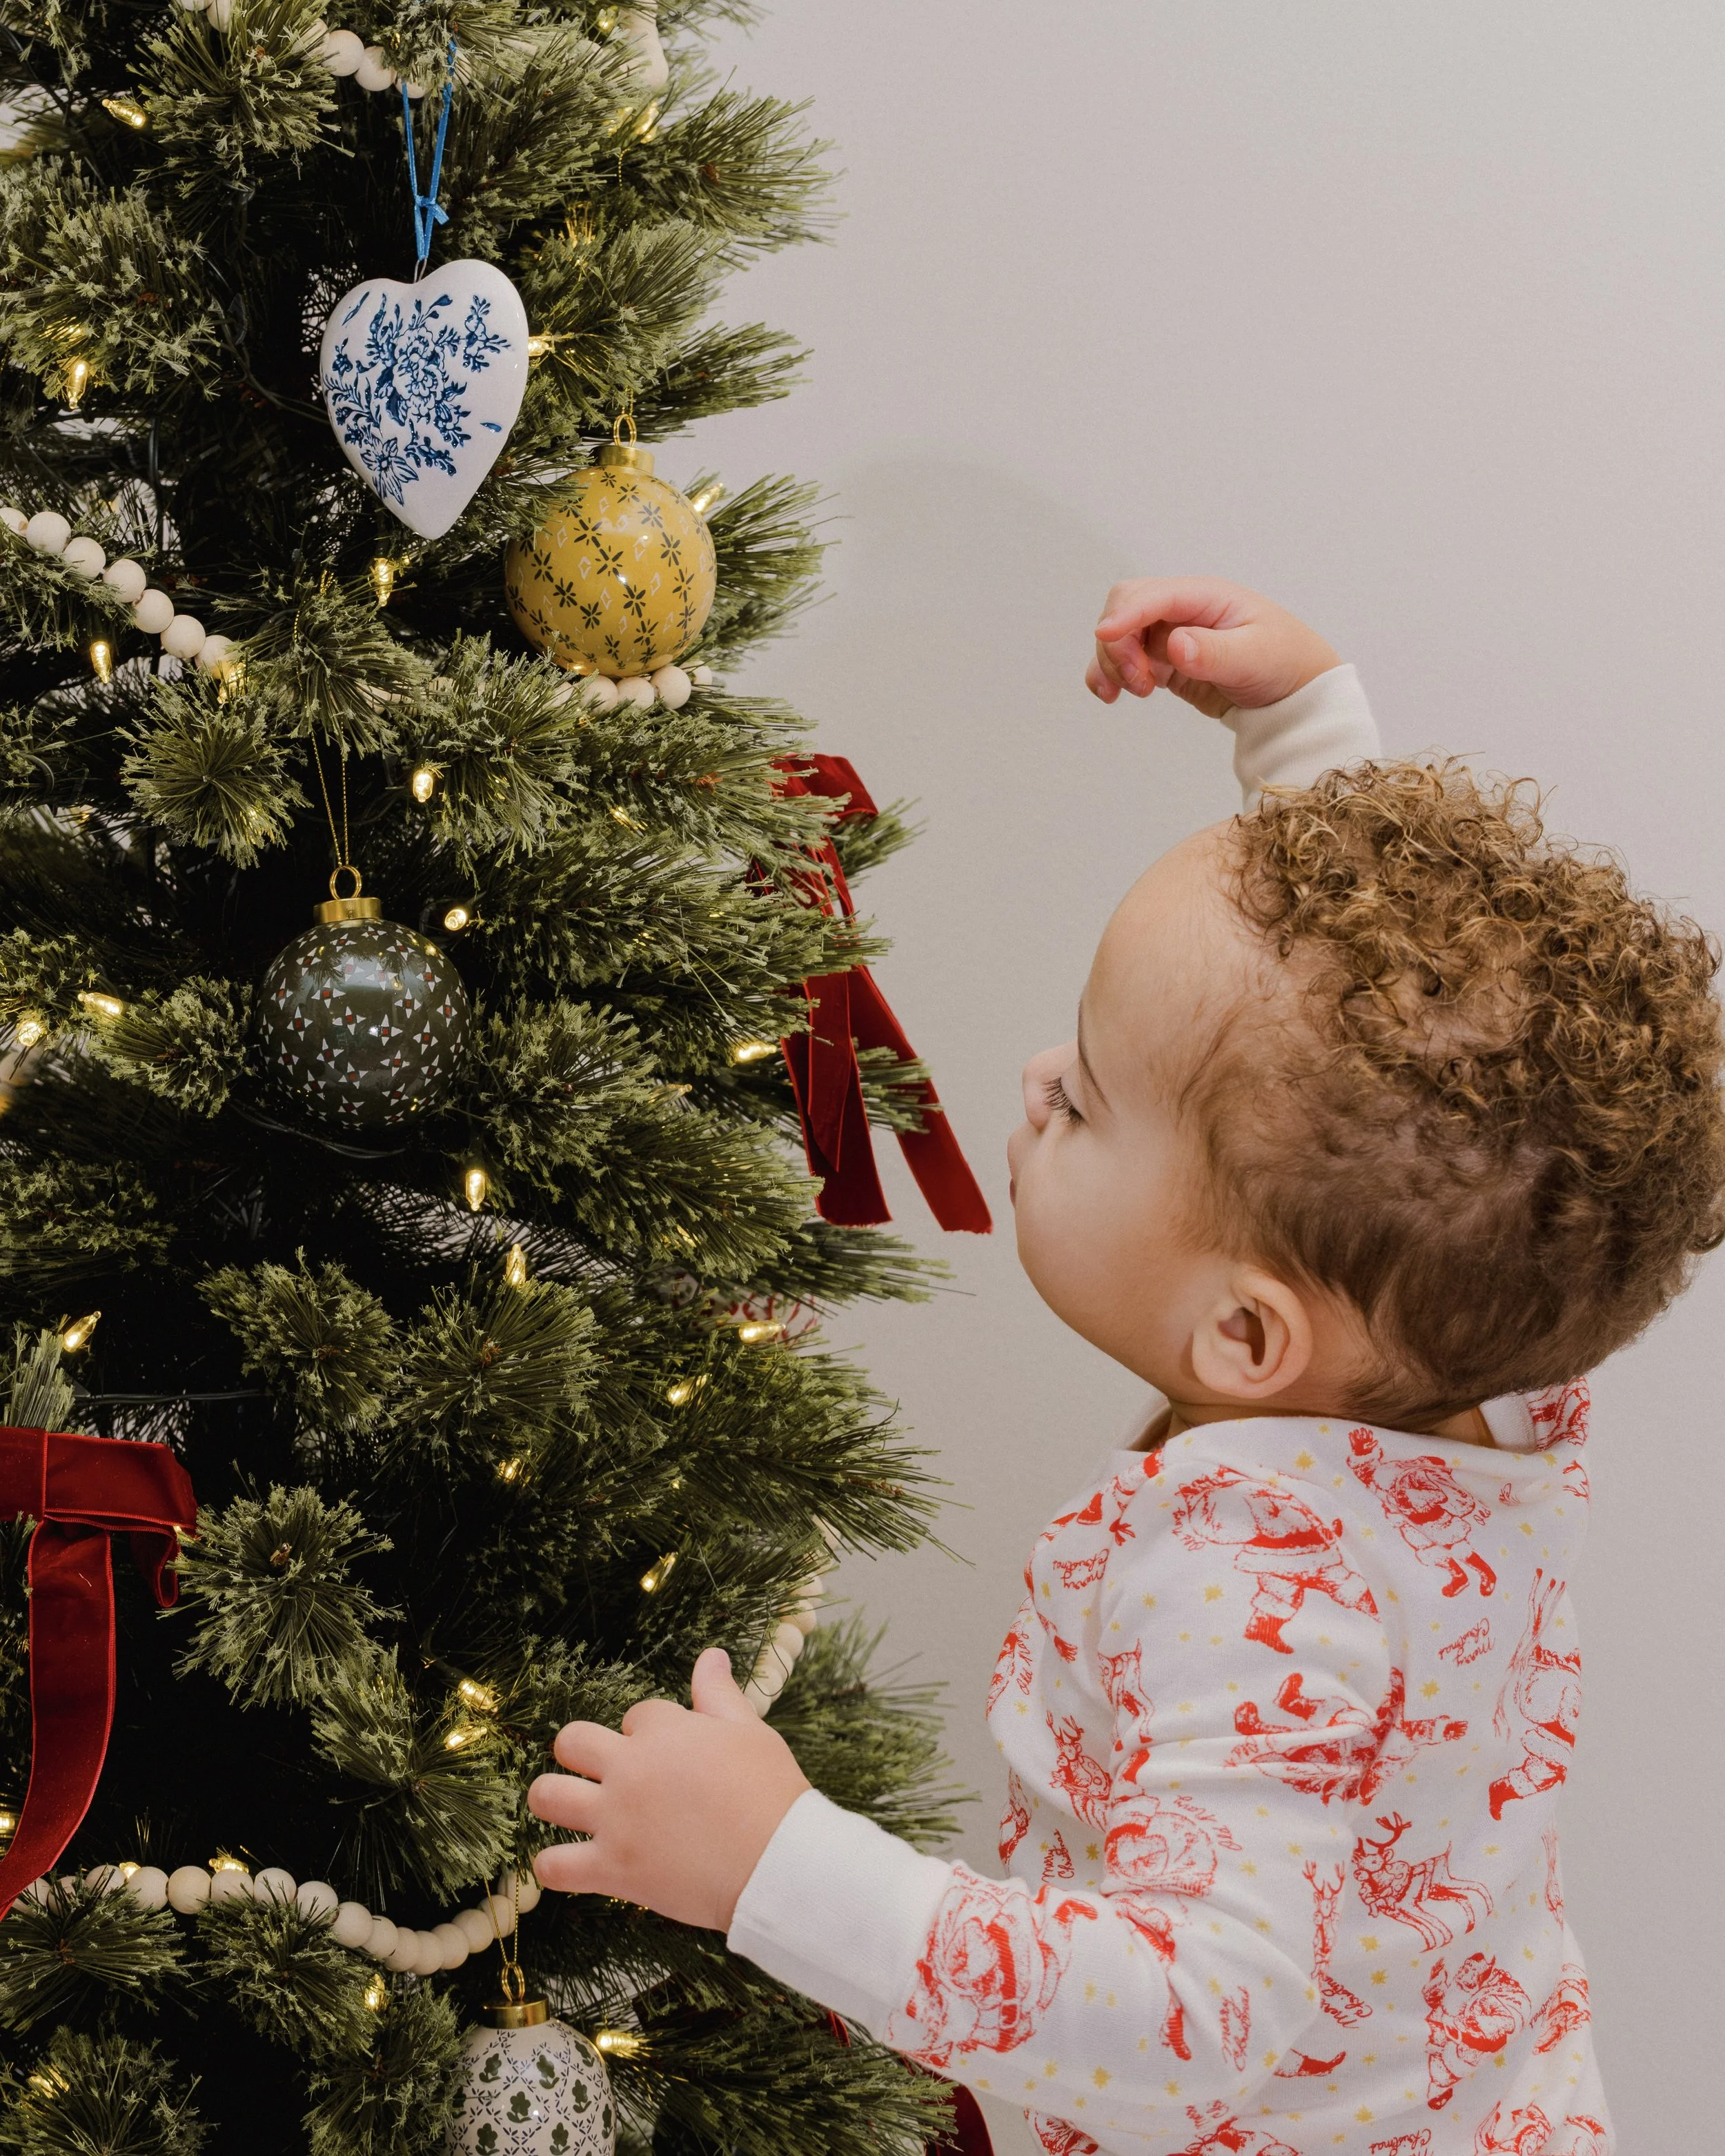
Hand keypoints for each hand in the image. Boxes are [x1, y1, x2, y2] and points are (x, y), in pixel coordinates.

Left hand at [528, 1648, 811, 1931]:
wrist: (778, 1863)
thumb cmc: (770, 1794)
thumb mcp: (748, 1731)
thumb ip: (718, 1693)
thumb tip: (710, 1655)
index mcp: (664, 1730)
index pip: (636, 1715)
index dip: (650, 1732)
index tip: (669, 1756)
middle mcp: (630, 1768)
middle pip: (571, 1741)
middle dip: (581, 1750)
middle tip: (602, 1771)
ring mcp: (616, 1819)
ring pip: (546, 1795)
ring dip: (552, 1796)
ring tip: (568, 1804)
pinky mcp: (612, 1868)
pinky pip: (555, 1866)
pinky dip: (554, 1866)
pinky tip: (570, 1863)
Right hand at [1085, 576, 1339, 722]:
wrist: (1294, 693)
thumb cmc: (1284, 663)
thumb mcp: (1256, 657)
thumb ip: (1214, 651)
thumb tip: (1174, 645)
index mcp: (1206, 596)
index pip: (1153, 595)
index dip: (1126, 614)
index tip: (1104, 635)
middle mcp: (1182, 610)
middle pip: (1126, 607)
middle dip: (1119, 643)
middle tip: (1138, 682)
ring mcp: (1170, 635)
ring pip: (1119, 636)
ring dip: (1113, 663)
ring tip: (1137, 692)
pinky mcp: (1163, 662)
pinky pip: (1124, 662)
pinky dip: (1109, 675)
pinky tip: (1112, 694)